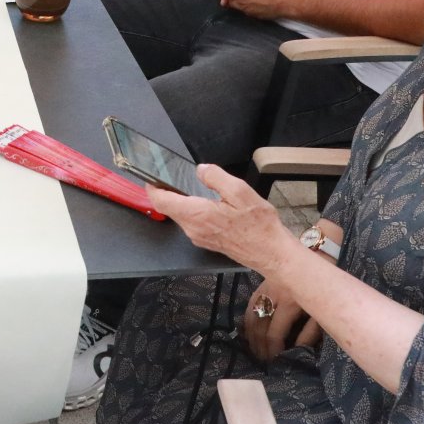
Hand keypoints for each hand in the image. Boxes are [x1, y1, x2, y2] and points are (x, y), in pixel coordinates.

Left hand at [145, 165, 299, 276]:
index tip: (152, 175)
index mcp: (197, 214)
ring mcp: (199, 237)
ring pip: (180, 215)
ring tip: (189, 185)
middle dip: (166, 191)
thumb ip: (216, 177)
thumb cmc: (259, 225)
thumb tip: (201, 170)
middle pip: (169, 208)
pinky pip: (191, 222)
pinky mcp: (207, 241)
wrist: (272, 254)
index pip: (161, 201)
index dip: (152, 187)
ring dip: (180, 201)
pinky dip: (191, 210)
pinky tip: (205, 201)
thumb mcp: (240, 192)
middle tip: (171, 174)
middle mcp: (193, 229)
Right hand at [241, 279, 323, 361]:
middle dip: (259, 346)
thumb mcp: (320, 315)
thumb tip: (296, 350)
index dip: (272, 350)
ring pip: (251, 316)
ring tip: (254, 350)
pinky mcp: (261, 285)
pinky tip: (248, 333)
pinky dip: (248, 321)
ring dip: (250, 336)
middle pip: (260, 327)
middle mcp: (273, 297)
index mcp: (290, 304)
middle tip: (261, 360)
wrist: (318, 260)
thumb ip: (308, 334)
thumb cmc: (324, 291)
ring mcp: (265, 289)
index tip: (274, 360)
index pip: (274, 333)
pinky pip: (250, 305)